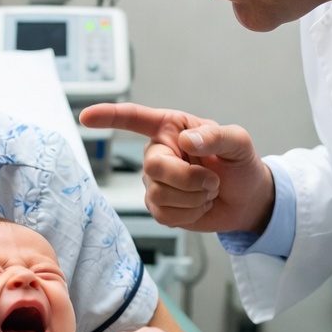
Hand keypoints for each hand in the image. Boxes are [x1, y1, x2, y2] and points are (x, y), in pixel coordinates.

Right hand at [80, 102, 274, 233]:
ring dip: (193, 198)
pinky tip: (199, 206)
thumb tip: (188, 141)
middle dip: (187, 178)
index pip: (134, 118)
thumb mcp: (238, 143)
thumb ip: (217, 136)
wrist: (246, 200)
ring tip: (208, 191)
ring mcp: (155, 182)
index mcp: (171, 128)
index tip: (86, 116)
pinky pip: (164, 215)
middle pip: (152, 167)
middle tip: (211, 180)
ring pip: (158, 195)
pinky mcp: (159, 207)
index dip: (108, 116)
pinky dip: (190, 214)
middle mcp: (158, 152)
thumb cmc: (239, 165)